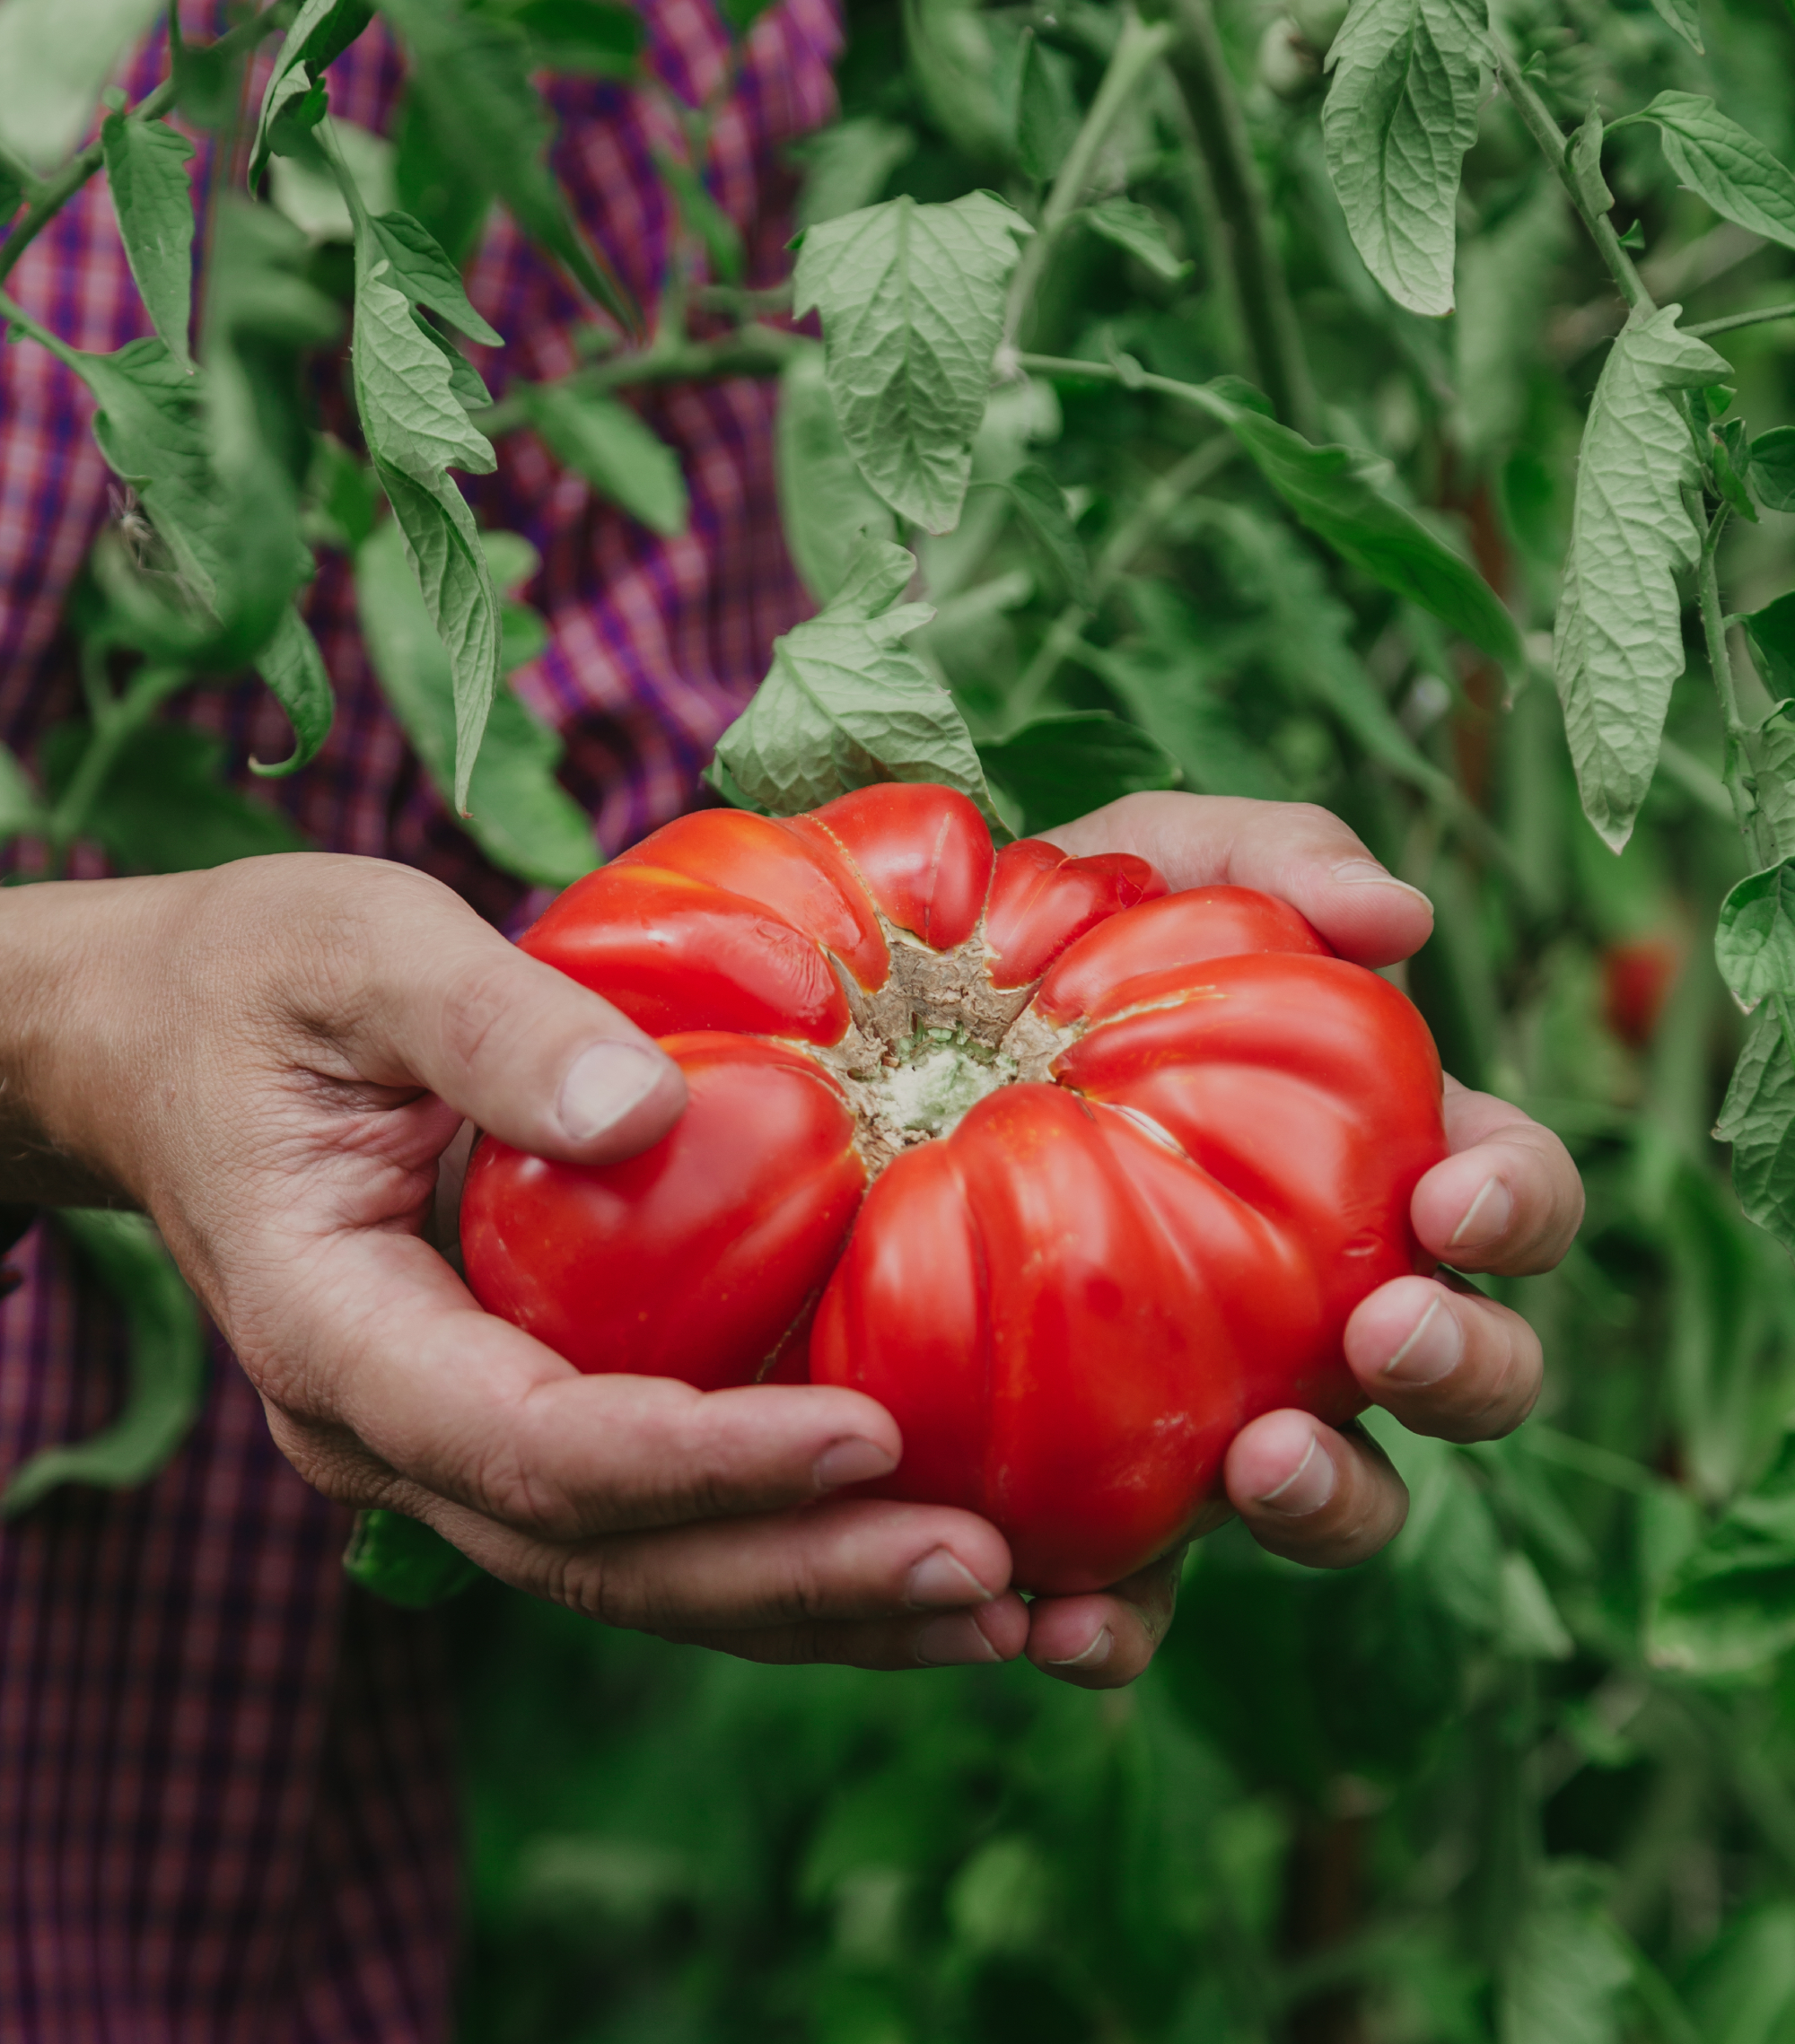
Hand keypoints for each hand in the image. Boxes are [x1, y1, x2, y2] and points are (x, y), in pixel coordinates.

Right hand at [0, 860, 1030, 1669]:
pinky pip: (662, 1518)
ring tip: (1014, 1615)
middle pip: (607, 1555)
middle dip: (801, 1574)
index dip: (700, 1461)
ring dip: (826, 1603)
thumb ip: (483, 1024)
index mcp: (338, 1333)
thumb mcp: (353, 952)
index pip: (529, 1445)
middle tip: (993, 1578)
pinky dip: (796, 1547)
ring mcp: (456, 1443)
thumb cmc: (260, 983)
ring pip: (644, 1573)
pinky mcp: (523, 1418)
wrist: (170, 1044)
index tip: (868, 1435)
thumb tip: (642, 1109)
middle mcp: (393, 1432)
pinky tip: (932, 1553)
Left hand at [1022, 795, 1582, 1689]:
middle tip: (1381, 1341)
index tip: (1443, 1204)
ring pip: (1338, 1503)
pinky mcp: (1096, 1490)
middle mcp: (1323, 1303)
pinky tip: (1064, 1617)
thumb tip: (1402, 920)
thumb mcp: (1139, 863)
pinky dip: (1121, 1624)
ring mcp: (1220, 1405)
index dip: (1511, 1212)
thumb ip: (1272, 862)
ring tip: (1255, 1465)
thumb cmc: (1037, 940)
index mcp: (1369, 1162)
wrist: (859, 1035)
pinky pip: (1138, 1590)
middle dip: (1462, 1371)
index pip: (1505, 1200)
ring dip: (1328, 1505)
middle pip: (1470, 1374)